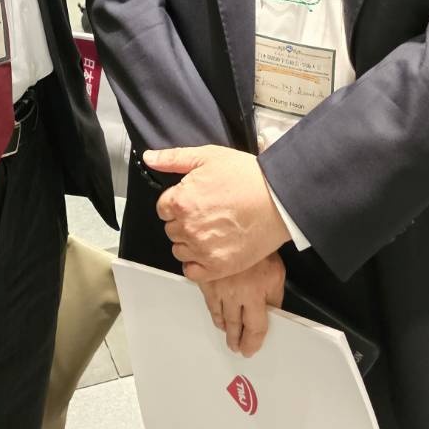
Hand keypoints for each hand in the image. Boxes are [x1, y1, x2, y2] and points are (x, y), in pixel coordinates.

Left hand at [145, 145, 289, 280]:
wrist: (278, 199)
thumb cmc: (246, 177)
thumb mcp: (208, 156)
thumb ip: (173, 158)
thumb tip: (149, 158)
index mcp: (181, 201)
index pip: (163, 208)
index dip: (178, 202)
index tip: (194, 201)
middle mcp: (187, 227)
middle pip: (171, 229)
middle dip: (184, 221)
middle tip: (207, 214)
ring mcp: (202, 249)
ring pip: (180, 250)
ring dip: (190, 242)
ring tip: (212, 230)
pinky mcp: (218, 267)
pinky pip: (192, 272)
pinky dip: (197, 264)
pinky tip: (211, 250)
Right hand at [198, 253, 285, 357]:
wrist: (241, 222)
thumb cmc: (259, 245)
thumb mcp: (276, 272)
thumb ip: (274, 297)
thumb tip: (272, 315)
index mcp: (255, 293)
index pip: (255, 327)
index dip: (253, 342)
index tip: (250, 348)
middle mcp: (235, 293)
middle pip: (235, 326)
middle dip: (237, 340)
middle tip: (237, 346)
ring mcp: (218, 286)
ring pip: (220, 317)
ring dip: (225, 328)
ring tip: (228, 333)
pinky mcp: (205, 279)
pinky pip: (208, 303)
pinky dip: (213, 312)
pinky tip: (218, 316)